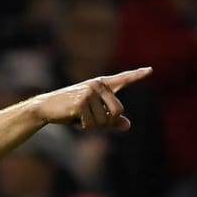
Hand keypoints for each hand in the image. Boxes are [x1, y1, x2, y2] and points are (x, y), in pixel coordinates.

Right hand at [34, 67, 150, 131]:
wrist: (46, 108)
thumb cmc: (70, 110)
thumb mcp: (92, 114)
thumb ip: (110, 119)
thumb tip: (127, 125)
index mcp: (102, 84)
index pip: (122, 79)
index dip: (137, 75)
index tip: (150, 70)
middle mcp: (98, 85)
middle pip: (118, 111)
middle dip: (108, 122)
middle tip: (92, 122)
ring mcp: (89, 92)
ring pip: (104, 121)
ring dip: (92, 126)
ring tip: (79, 117)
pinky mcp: (80, 102)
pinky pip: (91, 123)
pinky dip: (83, 126)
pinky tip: (73, 118)